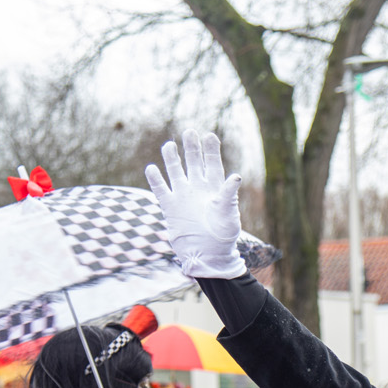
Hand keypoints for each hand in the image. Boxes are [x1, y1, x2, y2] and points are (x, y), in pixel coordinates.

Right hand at [144, 130, 246, 279]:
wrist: (208, 256)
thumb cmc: (223, 236)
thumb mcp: (228, 214)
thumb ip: (228, 195)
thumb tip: (236, 177)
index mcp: (214, 189)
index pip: (212, 164)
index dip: (211, 149)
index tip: (209, 135)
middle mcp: (198, 189)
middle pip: (193, 163)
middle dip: (192, 148)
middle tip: (189, 132)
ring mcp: (183, 197)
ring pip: (176, 172)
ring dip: (172, 159)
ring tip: (169, 145)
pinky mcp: (171, 208)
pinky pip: (161, 190)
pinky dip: (156, 180)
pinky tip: (151, 168)